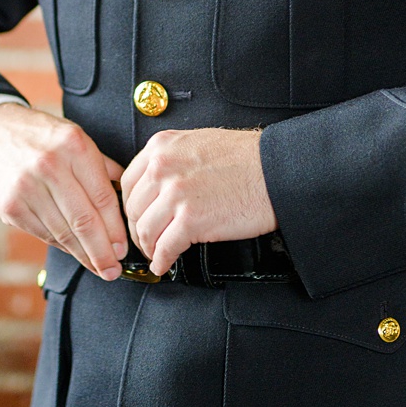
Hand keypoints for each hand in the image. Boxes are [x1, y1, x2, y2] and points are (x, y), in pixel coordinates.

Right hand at [0, 104, 129, 281]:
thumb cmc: (41, 137)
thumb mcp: (76, 138)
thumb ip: (102, 167)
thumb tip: (129, 199)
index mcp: (74, 147)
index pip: (103, 198)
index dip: (116, 229)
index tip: (124, 248)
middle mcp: (50, 166)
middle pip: (84, 220)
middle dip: (102, 251)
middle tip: (113, 269)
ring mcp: (26, 187)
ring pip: (63, 232)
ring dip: (83, 255)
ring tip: (98, 267)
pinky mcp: (9, 205)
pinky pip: (42, 233)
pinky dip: (61, 245)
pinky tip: (74, 252)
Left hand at [121, 128, 274, 277]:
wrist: (277, 171)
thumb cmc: (249, 158)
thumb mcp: (199, 142)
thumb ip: (173, 159)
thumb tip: (159, 184)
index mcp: (163, 146)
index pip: (129, 182)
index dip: (131, 207)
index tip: (136, 218)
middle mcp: (164, 168)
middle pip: (133, 209)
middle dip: (138, 230)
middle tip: (145, 240)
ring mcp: (176, 195)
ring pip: (145, 230)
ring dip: (149, 247)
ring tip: (156, 253)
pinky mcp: (191, 220)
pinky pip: (164, 247)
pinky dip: (162, 260)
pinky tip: (164, 264)